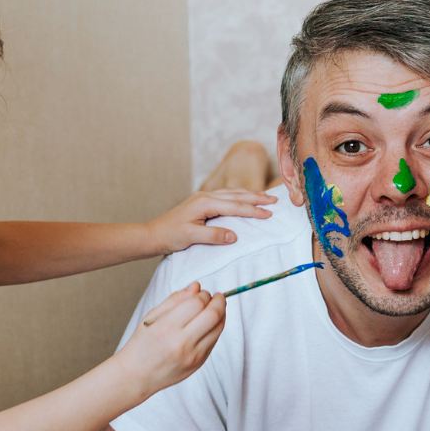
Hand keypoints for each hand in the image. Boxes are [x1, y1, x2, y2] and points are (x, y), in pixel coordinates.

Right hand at [114, 283, 226, 398]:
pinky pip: (214, 341)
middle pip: (213, 314)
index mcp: (167, 327)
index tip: (202, 292)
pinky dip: (216, 328)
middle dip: (219, 301)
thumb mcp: (151, 317)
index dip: (203, 294)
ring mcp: (192, 355)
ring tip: (215, 308)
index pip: (197, 303)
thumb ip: (175, 299)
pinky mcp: (199, 363)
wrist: (137, 375)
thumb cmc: (142, 344)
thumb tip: (197, 286)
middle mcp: (182, 342)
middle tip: (217, 296)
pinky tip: (209, 324)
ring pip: (218, 328)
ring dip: (221, 314)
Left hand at [147, 189, 274, 254]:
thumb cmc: (171, 235)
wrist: (154, 233)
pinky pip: (226, 196)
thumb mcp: (191, 237)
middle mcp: (205, 196)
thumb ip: (213, 235)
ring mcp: (204, 197)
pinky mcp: (203, 202)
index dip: (253, 210)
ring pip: (232, 193)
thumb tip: (234, 236)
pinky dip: (239, 196)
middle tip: (275, 200)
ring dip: (250, 195)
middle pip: (237, 195)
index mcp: (204, 202)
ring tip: (265, 196)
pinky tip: (245, 197)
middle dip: (257, 198)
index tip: (268, 214)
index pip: (234, 206)